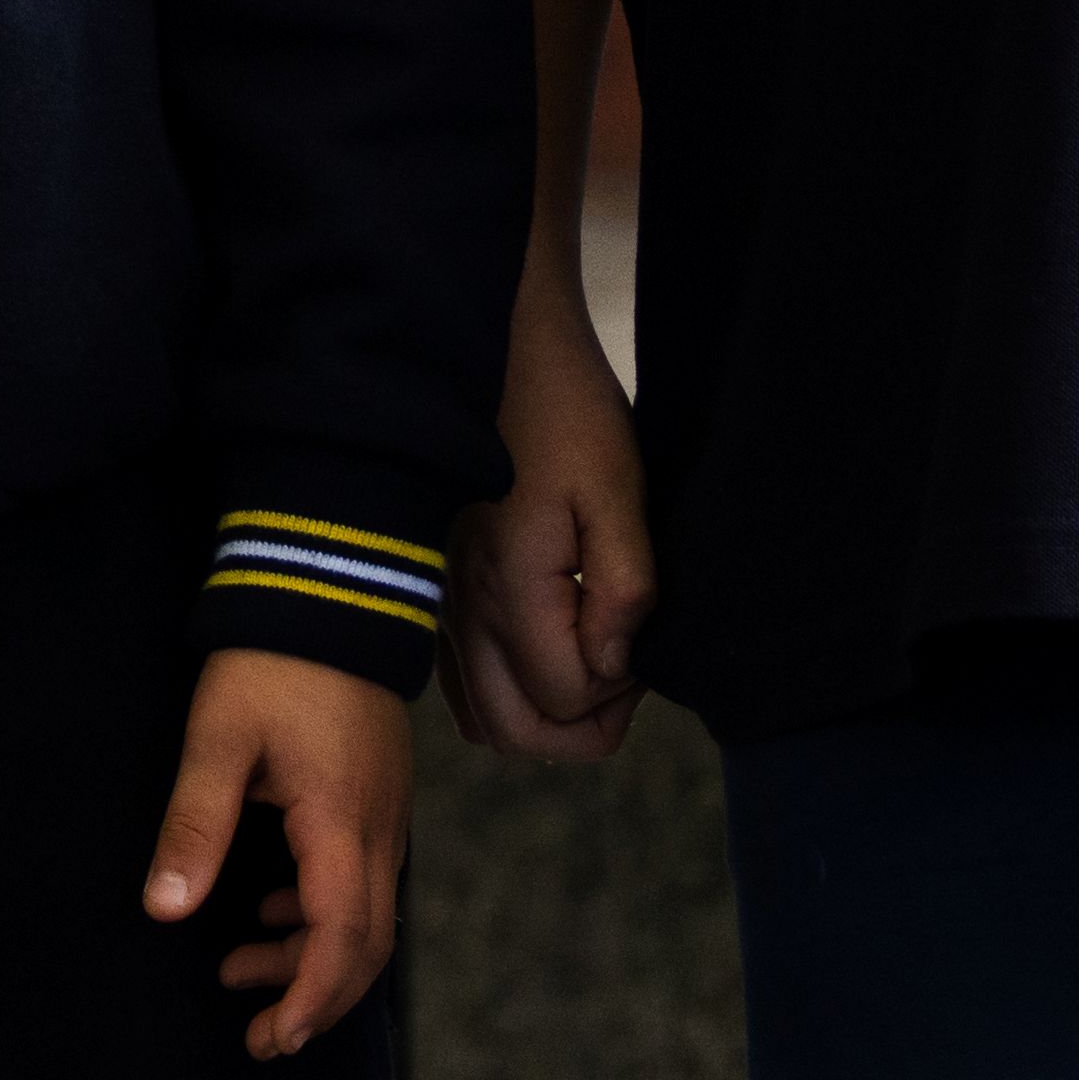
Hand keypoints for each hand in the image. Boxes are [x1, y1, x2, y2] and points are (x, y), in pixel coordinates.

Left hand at [151, 649, 409, 1058]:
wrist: (329, 587)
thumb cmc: (270, 662)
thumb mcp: (217, 741)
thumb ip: (194, 826)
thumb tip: (165, 907)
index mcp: (341, 825)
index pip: (342, 942)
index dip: (309, 1001)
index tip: (270, 1036)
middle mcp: (377, 831)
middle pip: (365, 946)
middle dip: (315, 1000)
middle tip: (259, 1032)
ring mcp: (383, 815)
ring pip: (365, 917)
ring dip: (311, 956)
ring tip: (241, 968)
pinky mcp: (375, 797)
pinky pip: (361, 880)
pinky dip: (320, 913)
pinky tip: (271, 909)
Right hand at [448, 304, 656, 761]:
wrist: (494, 345)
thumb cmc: (563, 408)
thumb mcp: (617, 491)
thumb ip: (623, 589)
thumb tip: (614, 666)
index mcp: (510, 587)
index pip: (565, 703)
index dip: (620, 690)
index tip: (639, 630)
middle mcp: (463, 608)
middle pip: (519, 734)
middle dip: (585, 724)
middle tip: (622, 661)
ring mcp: (443, 601)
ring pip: (485, 719)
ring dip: (544, 711)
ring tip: (588, 651)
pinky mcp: (439, 587)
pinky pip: (460, 683)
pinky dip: (505, 690)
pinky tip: (544, 642)